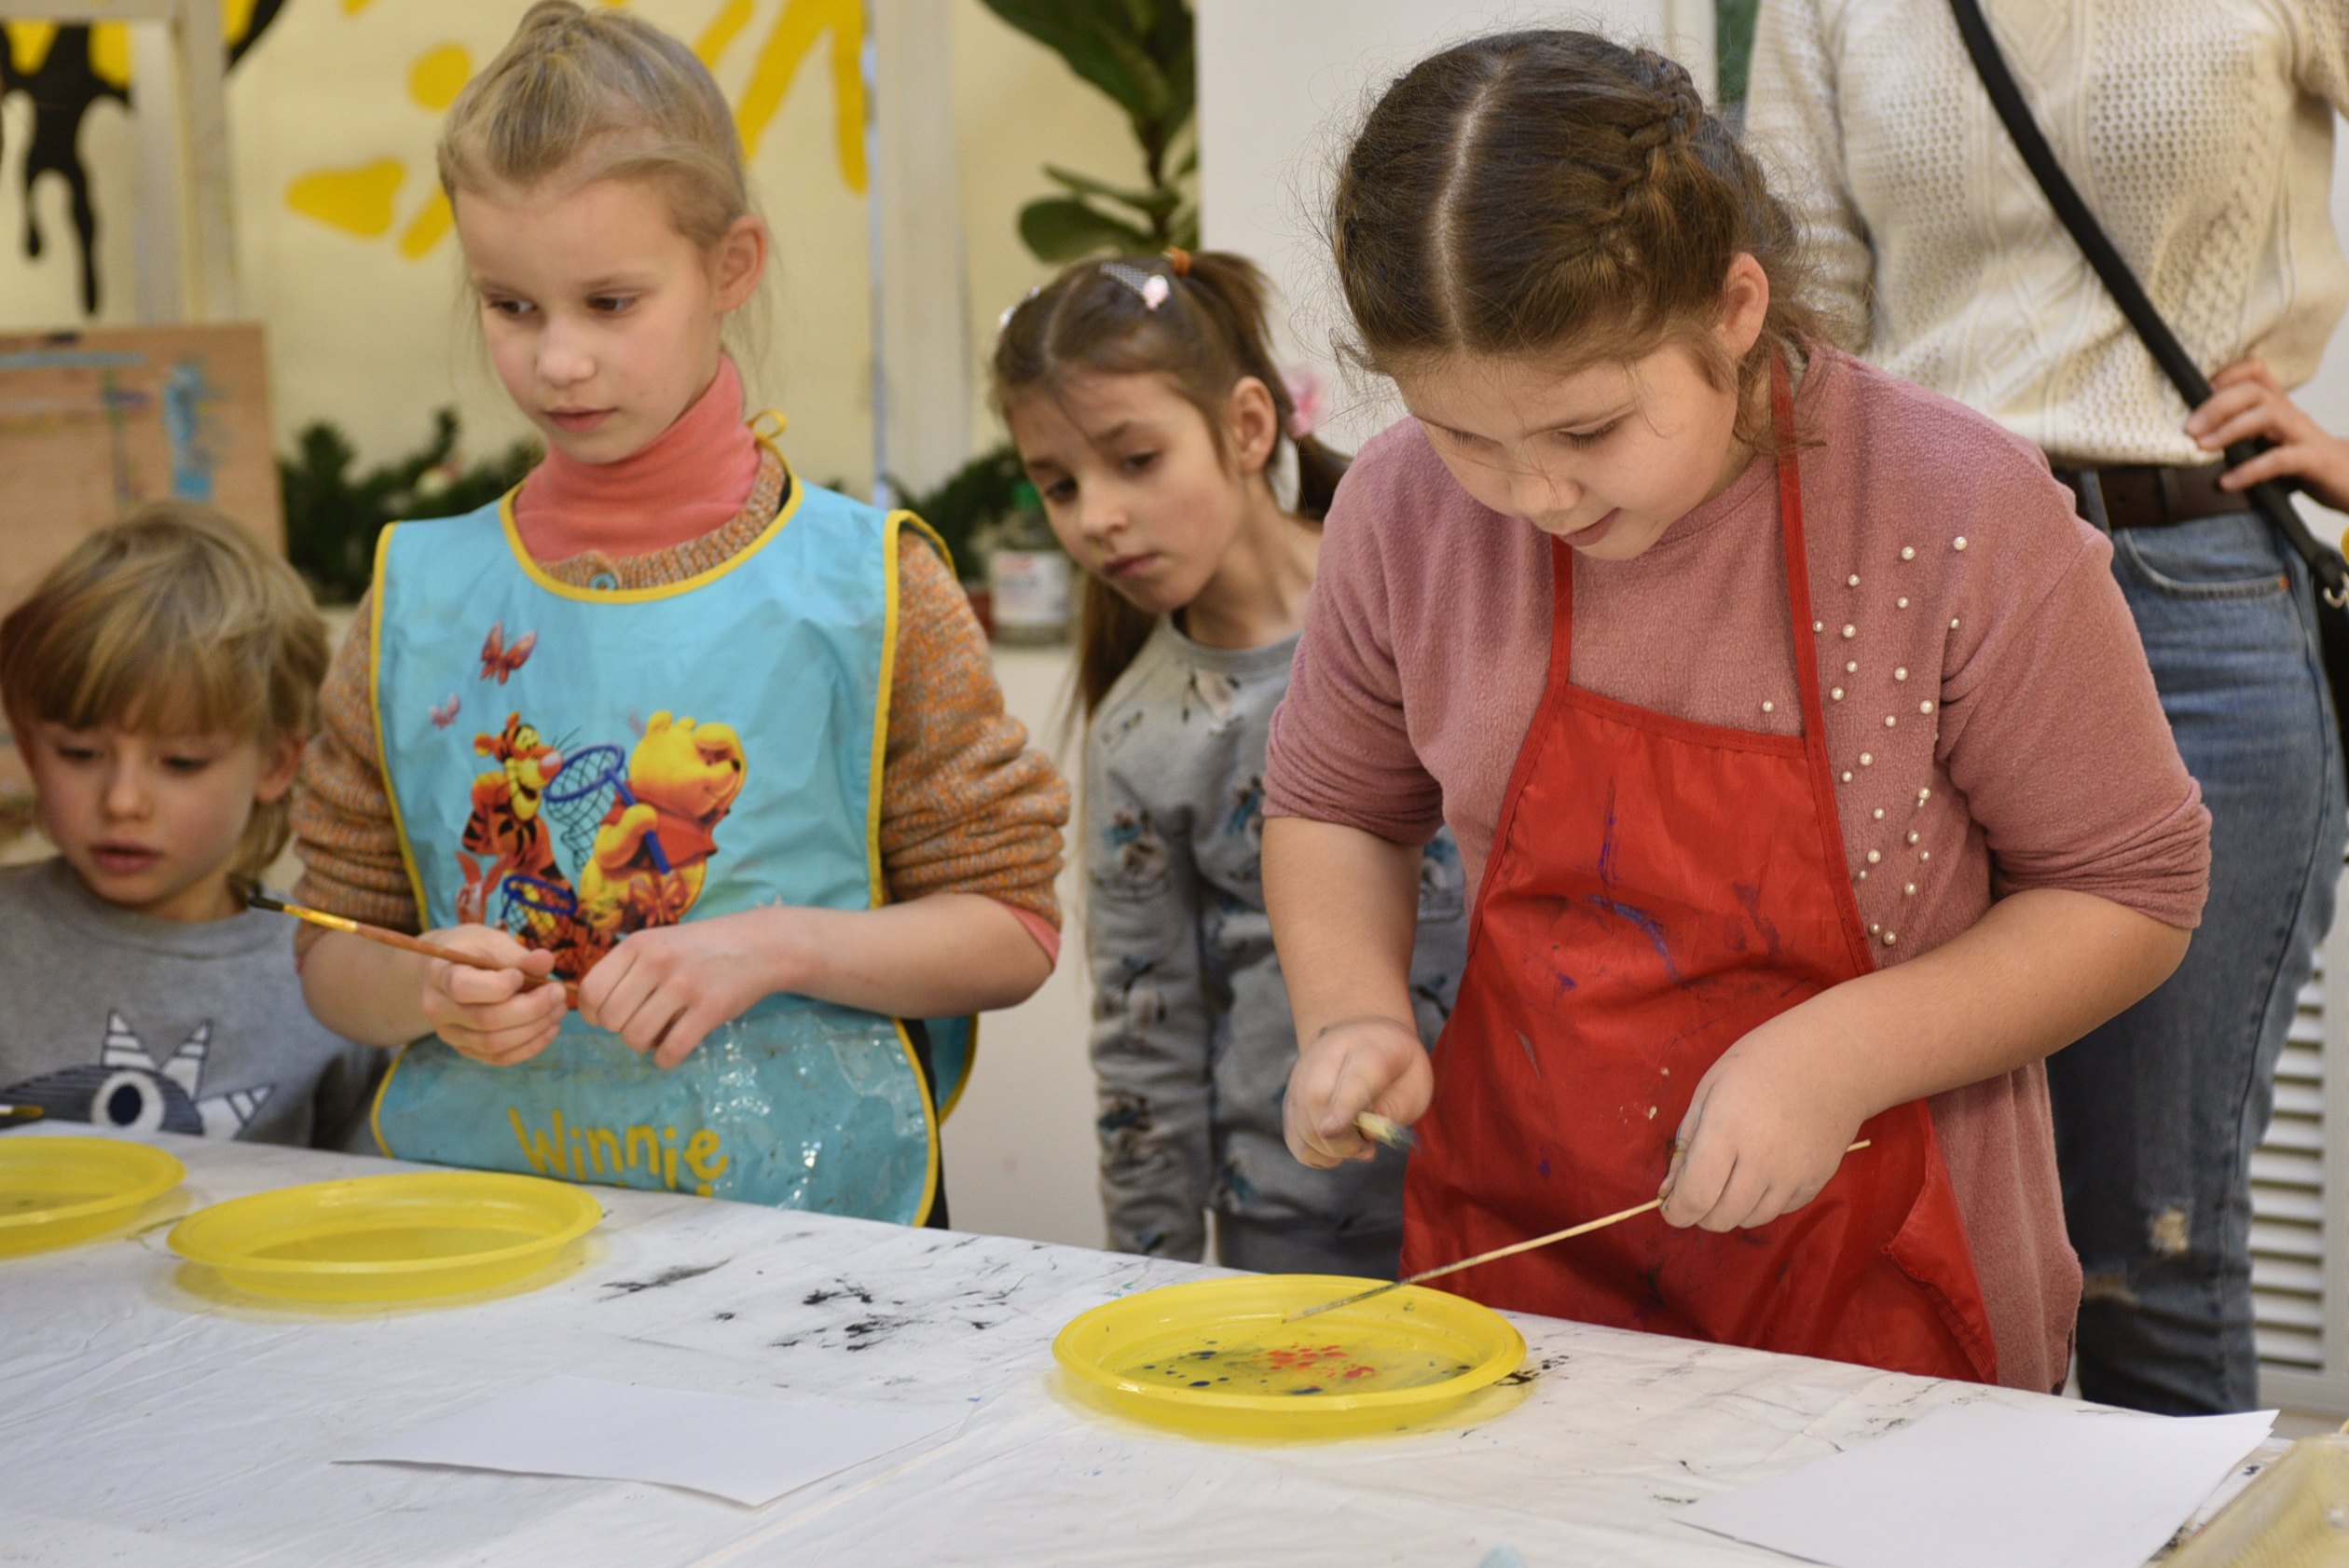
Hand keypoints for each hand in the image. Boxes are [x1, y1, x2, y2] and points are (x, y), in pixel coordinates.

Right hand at [419, 924, 567, 1066]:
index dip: (500, 985)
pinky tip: (550, 1028)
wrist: (452, 971)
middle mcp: (438, 1008)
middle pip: (484, 1020)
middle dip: (531, 1009)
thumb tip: (546, 962)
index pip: (463, 988)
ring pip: (494, 1043)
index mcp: (440, 975)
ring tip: (559, 1009)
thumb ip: (518, 954)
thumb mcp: (494, 942)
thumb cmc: (475, 951)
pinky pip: (499, 1058)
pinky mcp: (466, 1049)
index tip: (522, 975)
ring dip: (535, 1029)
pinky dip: (530, 1046)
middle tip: (559, 993)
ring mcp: (450, 1034)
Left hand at [577, 908, 780, 1068]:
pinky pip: (671, 1050)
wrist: (759, 944)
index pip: (590, 991)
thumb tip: (591, 1010)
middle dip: (621, 1029)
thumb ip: (626, 969)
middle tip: (643, 1022)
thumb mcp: (658, 943)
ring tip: (662, 1032)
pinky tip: (674, 1048)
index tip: (609, 1016)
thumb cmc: (701, 949)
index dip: (593, 1013)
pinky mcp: (711, 1008)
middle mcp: (657, 961)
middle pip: (611, 1019)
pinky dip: (666, 1058)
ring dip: (645, 1044)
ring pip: (636, 1037)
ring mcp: (685, 984)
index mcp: (638, 945)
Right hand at [1283, 1014, 1428, 1167]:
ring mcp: (1302, 1075)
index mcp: (1369, 1049)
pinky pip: (1294, 1136)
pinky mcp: (1292, 1097)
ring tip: (1356, 1144)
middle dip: (1338, 1142)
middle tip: (1366, 1150)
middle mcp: (1327, 1056)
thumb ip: (1395, 1107)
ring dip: (1327, 1151)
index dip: (1342, 1107)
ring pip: (1300, 1123)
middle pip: (1315, 1099)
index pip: (1353, 1079)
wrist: (1368, 1036)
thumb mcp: (1416, 1083)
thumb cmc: (1398, 1066)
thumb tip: (1366, 1133)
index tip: (1331, 1131)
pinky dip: (1314, 1153)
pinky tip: (1336, 1149)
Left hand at [1659, 1013, 1865, 1231]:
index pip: (1696, 1195)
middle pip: (1722, 1217)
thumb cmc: (1762, 1063)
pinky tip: (1761, 1173)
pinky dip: (1763, 1201)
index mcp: (1727, 1128)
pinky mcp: (1818, 1179)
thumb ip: (1686, 1142)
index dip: (1677, 1212)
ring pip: (1751, 1219)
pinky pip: (1781, 1209)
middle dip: (1700, 1214)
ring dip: (1732, 1210)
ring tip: (1730, 1179)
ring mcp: (1794, 1172)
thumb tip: (1670, 1189)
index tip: (1671, 1209)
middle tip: (1699, 1192)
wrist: (1833, 1057)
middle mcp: (1762, 1158)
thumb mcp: (1710, 1088)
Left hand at [2187, 356, 2348, 510]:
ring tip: (2203, 446)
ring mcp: (2303, 435)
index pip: (2255, 372)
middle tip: (2190, 427)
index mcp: (2278, 406)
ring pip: (2268, 415)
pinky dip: (2250, 470)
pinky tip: (2227, 482)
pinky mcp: (2314, 460)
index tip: (2197, 390)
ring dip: (2230, 429)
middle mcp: (2290, 414)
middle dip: (2217, 406)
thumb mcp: (2271, 440)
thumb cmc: (2305, 461)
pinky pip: (2280, 459)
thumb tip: (2196, 435)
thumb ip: (2242, 433)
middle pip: (2254, 392)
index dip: (2226, 374)